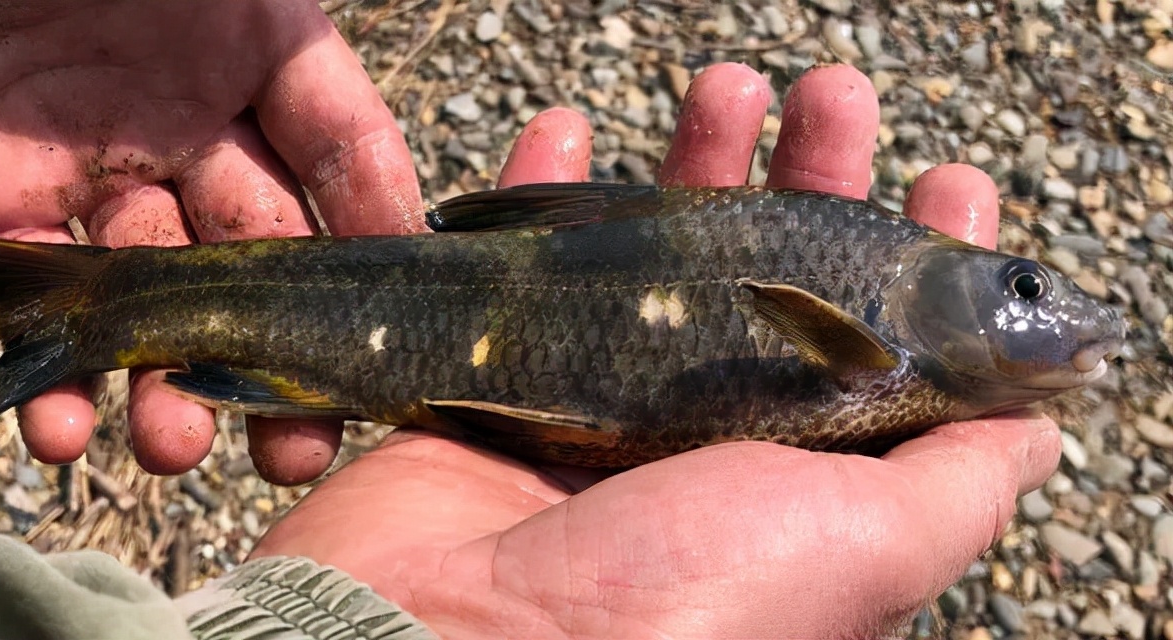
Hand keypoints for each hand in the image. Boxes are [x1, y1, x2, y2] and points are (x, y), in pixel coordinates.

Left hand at [0, 0, 421, 482]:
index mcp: (247, 62)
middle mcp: (183, 127)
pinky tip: (65, 429)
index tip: (395, 330)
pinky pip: (38, 306)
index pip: (338, 162)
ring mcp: (90, 174)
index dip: (372, 242)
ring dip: (168, 388)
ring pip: (153, 304)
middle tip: (297, 443)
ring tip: (171, 446)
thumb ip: (309, 79)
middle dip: (282, 358)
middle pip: (256, 261)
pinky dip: (53, 378)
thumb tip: (398, 209)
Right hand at [251, 64, 1060, 637]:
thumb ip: (958, 482)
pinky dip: (544, 192)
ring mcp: (603, 404)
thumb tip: (1037, 428)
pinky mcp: (506, 378)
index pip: (880, 349)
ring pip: (661, 255)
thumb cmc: (681, 605)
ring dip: (695, 164)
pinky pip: (528, 260)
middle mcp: (706, 438)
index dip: (920, 263)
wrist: (461, 639)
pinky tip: (568, 133)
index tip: (944, 182)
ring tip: (727, 85)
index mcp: (797, 477)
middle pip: (773, 278)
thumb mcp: (865, 545)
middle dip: (812, 179)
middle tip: (834, 97)